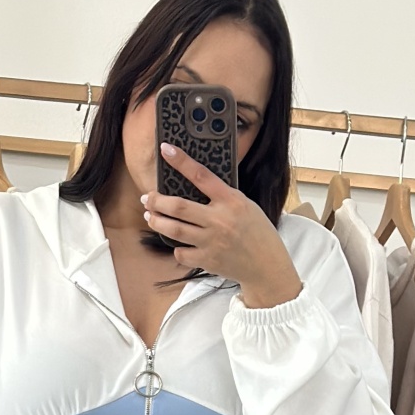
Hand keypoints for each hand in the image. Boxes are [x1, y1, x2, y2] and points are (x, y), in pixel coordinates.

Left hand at [142, 143, 302, 307]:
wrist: (267, 265)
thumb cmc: (257, 232)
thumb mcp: (246, 206)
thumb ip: (222, 197)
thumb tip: (195, 186)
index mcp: (231, 201)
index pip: (201, 175)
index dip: (181, 161)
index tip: (166, 149)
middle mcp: (219, 220)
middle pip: (178, 206)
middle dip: (157, 200)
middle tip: (147, 197)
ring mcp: (212, 241)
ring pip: (174, 229)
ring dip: (157, 221)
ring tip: (150, 216)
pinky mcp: (207, 260)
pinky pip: (181, 253)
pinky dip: (176, 247)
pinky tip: (176, 243)